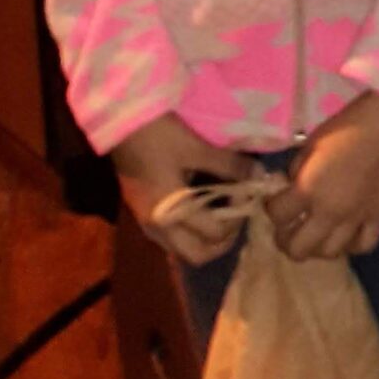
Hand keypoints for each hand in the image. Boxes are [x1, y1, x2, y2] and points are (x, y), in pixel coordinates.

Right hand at [110, 112, 254, 266]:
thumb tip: (259, 176)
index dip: (237, 215)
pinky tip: (204, 207)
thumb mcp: (196, 147)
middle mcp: (157, 227)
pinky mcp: (143, 214)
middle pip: (198, 255)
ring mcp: (147, 223)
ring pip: (184, 250)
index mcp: (170, 213)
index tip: (247, 192)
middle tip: (239, 213)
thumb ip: (229, 166)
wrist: (120, 122)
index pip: (214, 233)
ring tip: (225, 211)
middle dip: (224, 240)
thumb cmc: (157, 134)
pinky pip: (173, 237)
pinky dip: (193, 231)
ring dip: (207, 239)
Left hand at [266, 92, 378, 260]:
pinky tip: (345, 232)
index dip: (271, 207)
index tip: (276, 199)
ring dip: (316, 245)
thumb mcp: (312, 143)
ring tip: (315, 231)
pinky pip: (362, 245)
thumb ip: (298, 169)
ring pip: (328, 254)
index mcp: (308, 189)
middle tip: (288, 225)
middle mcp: (329, 212)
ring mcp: (355, 219)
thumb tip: (293, 185)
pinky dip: (351, 244)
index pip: (277, 214)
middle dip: (285, 239)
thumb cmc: (348, 125)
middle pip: (297, 249)